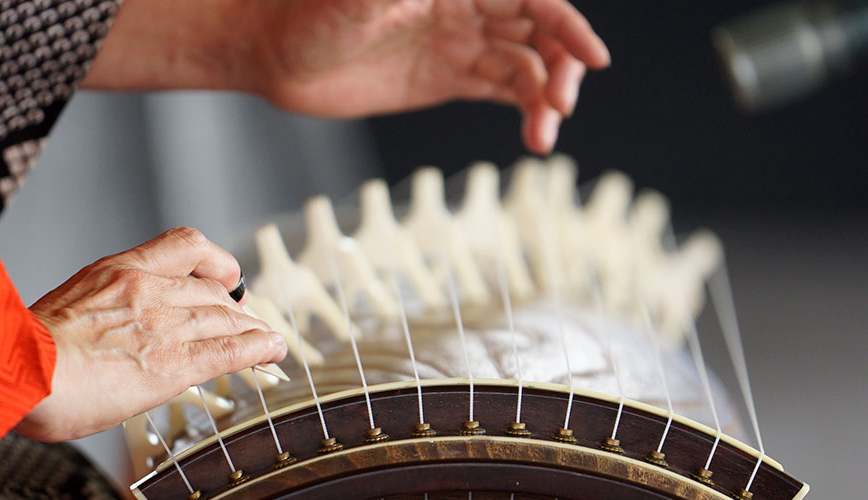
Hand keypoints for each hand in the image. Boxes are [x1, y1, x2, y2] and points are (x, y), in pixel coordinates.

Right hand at [15, 227, 287, 441]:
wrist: (16, 368)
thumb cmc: (24, 348)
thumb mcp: (65, 306)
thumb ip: (99, 307)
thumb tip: (107, 327)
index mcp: (117, 271)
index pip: (183, 244)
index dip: (214, 258)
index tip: (224, 274)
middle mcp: (147, 290)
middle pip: (212, 289)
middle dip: (234, 305)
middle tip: (243, 320)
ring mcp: (163, 325)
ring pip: (226, 318)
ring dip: (253, 329)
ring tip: (267, 339)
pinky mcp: (173, 362)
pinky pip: (229, 350)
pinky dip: (257, 349)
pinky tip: (271, 351)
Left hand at [83, 0, 609, 153]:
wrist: (275, 56)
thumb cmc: (307, 14)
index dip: (567, 23)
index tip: (592, 58)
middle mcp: (466, 5)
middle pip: (539, 28)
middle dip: (562, 63)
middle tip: (559, 104)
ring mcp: (459, 41)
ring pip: (525, 63)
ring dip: (544, 96)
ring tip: (543, 135)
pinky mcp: (446, 78)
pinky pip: (501, 88)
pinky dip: (524, 109)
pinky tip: (535, 134)